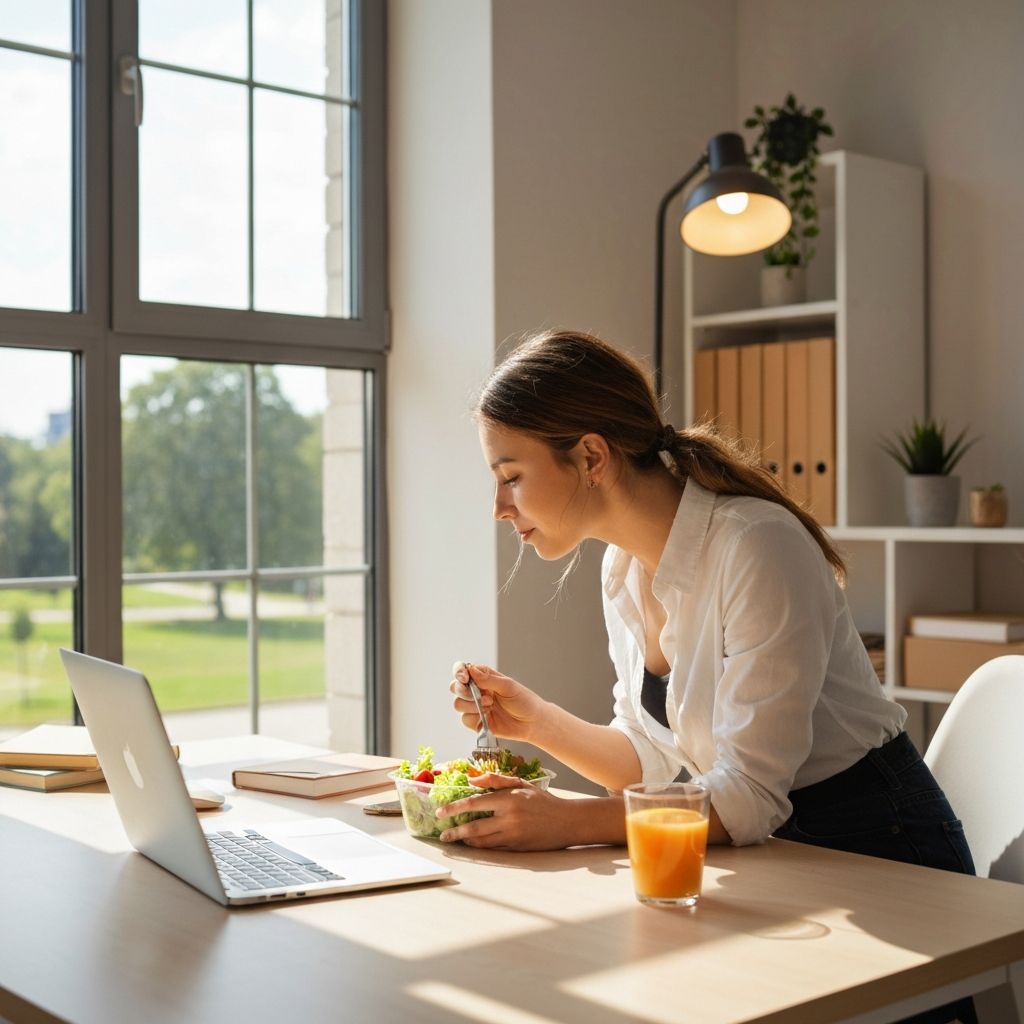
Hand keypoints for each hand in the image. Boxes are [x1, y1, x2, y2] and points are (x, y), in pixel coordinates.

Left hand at [436, 773, 577, 850]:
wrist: (567, 821)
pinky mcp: (517, 848)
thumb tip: (472, 781)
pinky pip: (494, 849)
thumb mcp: (521, 784)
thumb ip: (496, 780)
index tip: (441, 811)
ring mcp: (513, 835)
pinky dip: (481, 847)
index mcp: (508, 799)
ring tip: (455, 840)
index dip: (454, 808)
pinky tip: (473, 845)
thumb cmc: (543, 800)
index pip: (474, 803)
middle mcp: (509, 818)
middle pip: (474, 827)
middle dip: (455, 832)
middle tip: (443, 834)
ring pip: (481, 841)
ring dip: (465, 842)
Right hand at [450, 662, 547, 744]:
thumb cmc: (524, 700)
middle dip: (462, 691)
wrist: (532, 723)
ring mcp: (475, 707)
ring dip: (471, 705)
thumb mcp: (508, 686)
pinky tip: (488, 716)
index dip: (459, 672)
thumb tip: (471, 670)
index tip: (464, 677)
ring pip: (458, 704)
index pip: (463, 670)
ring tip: (489, 705)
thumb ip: (489, 679)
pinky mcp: (477, 722)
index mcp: (483, 677)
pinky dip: (475, 718)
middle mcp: (477, 691)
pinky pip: (465, 719)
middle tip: (478, 695)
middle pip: (455, 687)